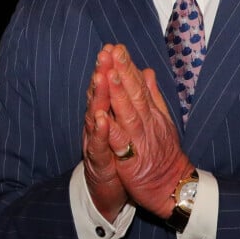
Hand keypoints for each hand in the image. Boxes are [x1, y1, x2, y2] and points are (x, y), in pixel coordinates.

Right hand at [82, 47, 128, 221]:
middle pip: (99, 95)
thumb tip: (144, 72)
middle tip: (104, 53)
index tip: (114, 47)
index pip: (109, 86)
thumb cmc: (124, 155)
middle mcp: (99, 123)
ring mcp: (95, 140)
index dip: (111, 67)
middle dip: (102, 73)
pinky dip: (98, 132)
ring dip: (97, 96)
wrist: (114, 191)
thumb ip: (134, 97)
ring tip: (99, 77)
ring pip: (94, 116)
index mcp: (109, 113)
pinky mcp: (97, 161)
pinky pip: (97, 145)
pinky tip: (100, 119)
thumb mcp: (130, 124)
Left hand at [103, 44, 192, 218]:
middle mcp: (147, 122)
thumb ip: (153, 96)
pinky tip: (102, 116)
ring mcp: (140, 140)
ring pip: (127, 114)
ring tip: (109, 73)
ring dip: (118, 93)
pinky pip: (120, 143)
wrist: (174, 189)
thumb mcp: (162, 121)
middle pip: (134, 94)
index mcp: (151, 113)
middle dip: (122, 71)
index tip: (118, 47)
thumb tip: (147, 71)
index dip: (128, 66)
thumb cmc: (164, 154)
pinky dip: (111, 130)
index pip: (139, 85)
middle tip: (113, 51)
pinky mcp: (131, 161)